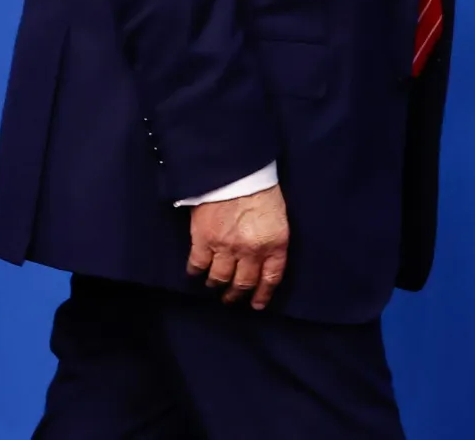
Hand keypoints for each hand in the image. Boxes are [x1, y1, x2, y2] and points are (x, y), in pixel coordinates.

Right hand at [186, 184, 288, 310]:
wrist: (235, 170)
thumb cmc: (260, 189)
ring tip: (214, 285)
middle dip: (236, 294)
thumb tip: (264, 260)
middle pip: (243, 283)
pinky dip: (196, 272)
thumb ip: (272, 240)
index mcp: (275, 243)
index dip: (262, 294)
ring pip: (219, 278)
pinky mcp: (203, 240)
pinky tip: (196, 272)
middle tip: (231, 299)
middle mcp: (251, 250)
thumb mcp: (278, 216)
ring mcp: (226, 247)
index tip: (256, 305)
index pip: (271, 278)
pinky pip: (198, 265)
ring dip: (216, 284)